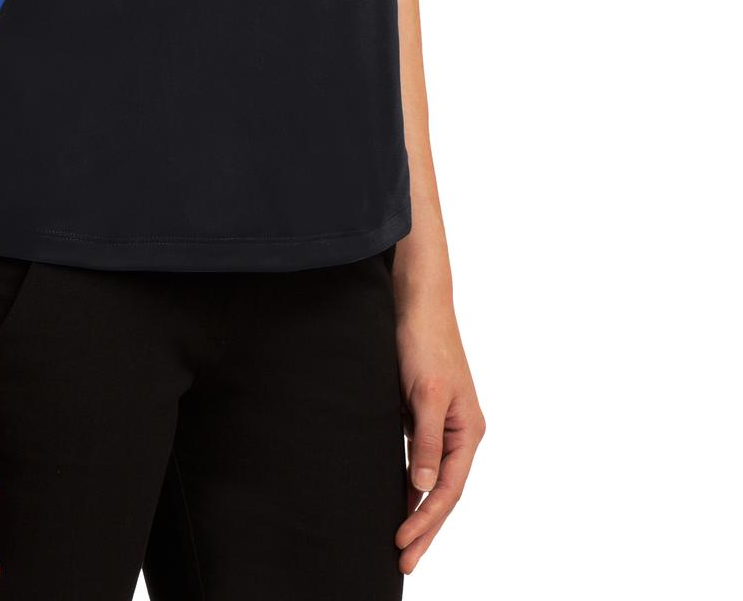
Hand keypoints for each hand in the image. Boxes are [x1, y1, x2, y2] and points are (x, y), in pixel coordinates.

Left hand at [392, 293, 485, 574]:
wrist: (417, 304)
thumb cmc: (425, 343)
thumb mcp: (424, 393)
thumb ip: (426, 441)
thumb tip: (423, 487)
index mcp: (468, 431)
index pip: (448, 490)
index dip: (425, 520)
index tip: (402, 544)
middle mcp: (461, 433)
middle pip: (443, 492)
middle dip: (424, 528)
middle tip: (403, 563)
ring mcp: (445, 425)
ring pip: (432, 479)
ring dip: (417, 510)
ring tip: (400, 544)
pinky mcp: (426, 415)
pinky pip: (421, 460)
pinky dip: (411, 483)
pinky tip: (398, 499)